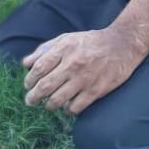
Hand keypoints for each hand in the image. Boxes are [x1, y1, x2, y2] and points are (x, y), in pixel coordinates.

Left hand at [22, 28, 143, 114]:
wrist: (122, 44)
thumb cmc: (91, 42)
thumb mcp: (67, 39)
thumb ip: (45, 50)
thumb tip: (26, 64)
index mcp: (64, 48)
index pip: (39, 68)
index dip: (29, 80)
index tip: (27, 85)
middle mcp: (73, 64)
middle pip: (45, 86)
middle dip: (33, 97)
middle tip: (30, 101)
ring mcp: (84, 78)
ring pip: (57, 100)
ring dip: (48, 106)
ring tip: (47, 106)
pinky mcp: (96, 90)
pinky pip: (75, 107)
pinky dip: (67, 110)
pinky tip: (67, 107)